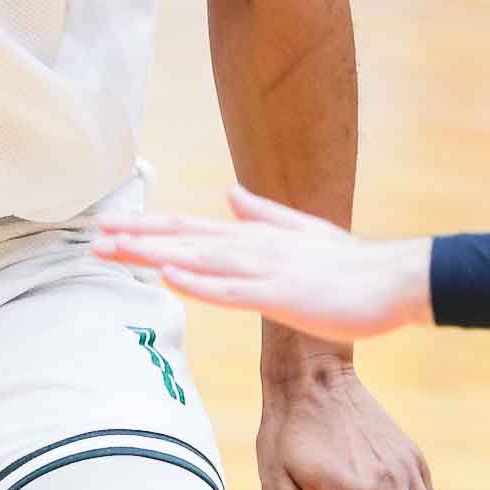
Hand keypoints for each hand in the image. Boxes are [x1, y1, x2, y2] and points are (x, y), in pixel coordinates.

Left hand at [95, 183, 435, 343]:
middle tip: (93, 238)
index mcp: (256, 237)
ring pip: (198, 258)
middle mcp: (253, 247)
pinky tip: (169, 275)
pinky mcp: (281, 295)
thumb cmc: (352, 266)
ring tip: (114, 251)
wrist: (396, 280)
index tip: (111, 228)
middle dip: (137, 238)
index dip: (149, 228)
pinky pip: (232, 289)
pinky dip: (198, 281)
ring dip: (154, 254)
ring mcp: (265, 269)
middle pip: (184, 239)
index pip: (190, 230)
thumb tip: (231, 195)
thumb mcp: (303, 232)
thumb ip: (264, 215)